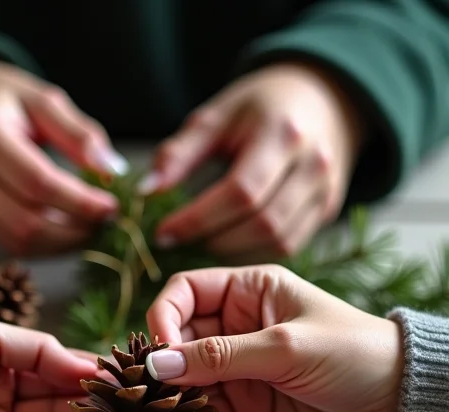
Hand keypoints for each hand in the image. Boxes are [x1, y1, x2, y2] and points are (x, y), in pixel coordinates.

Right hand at [0, 56, 124, 255]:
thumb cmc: (2, 99)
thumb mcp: (42, 100)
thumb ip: (79, 134)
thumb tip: (112, 170)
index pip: (38, 183)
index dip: (79, 202)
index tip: (112, 207)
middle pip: (26, 222)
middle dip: (73, 231)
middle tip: (106, 223)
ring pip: (17, 242)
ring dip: (61, 244)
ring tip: (89, 228)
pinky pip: (8, 242)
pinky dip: (43, 244)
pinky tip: (65, 230)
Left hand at [144, 62, 364, 255]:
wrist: (322, 97)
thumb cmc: (259, 108)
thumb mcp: (216, 117)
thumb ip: (179, 153)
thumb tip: (146, 190)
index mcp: (282, 133)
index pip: (239, 192)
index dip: (198, 219)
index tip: (163, 233)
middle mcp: (313, 164)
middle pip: (261, 222)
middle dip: (213, 240)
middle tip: (179, 242)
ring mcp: (325, 190)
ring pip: (277, 241)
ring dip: (233, 251)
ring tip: (201, 243)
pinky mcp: (327, 209)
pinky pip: (289, 245)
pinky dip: (254, 252)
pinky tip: (229, 244)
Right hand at [145, 265, 402, 411]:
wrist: (399, 408)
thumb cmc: (355, 356)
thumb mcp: (286, 346)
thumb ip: (220, 356)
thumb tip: (158, 363)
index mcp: (249, 291)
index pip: (185, 292)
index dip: (165, 317)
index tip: (161, 350)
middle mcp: (237, 325)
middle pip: (178, 336)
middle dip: (164, 362)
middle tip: (155, 389)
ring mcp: (237, 367)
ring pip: (185, 375)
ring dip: (173, 393)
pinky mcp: (242, 404)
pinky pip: (204, 407)